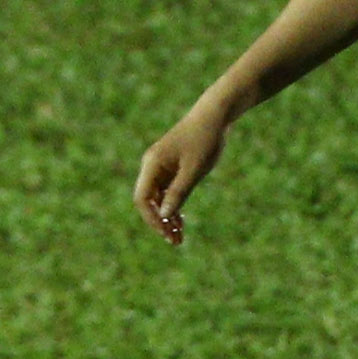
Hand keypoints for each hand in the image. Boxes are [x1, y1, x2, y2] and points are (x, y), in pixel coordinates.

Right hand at [132, 105, 227, 244]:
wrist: (215, 116)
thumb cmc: (205, 140)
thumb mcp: (195, 169)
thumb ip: (179, 192)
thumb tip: (166, 215)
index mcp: (152, 164)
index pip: (142, 198)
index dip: (152, 219)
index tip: (167, 233)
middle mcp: (152, 166)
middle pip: (148, 201)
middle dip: (160, 222)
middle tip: (176, 241)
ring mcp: (161, 167)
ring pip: (158, 199)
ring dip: (167, 218)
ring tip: (179, 238)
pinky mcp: (172, 168)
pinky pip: (167, 192)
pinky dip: (173, 207)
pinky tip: (181, 222)